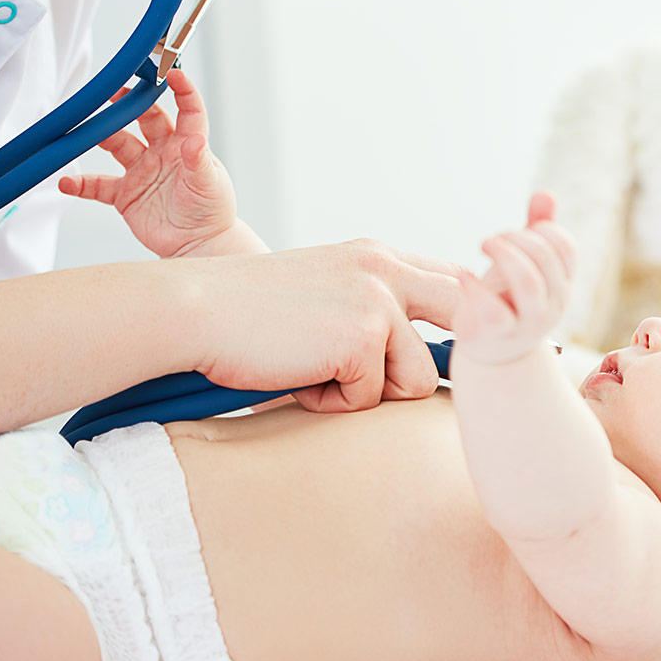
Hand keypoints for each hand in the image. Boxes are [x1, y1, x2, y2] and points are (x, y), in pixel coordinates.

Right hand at [59, 67, 236, 258]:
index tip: (172, 72)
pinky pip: (98, 185)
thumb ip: (199, 162)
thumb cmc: (212, 212)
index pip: (187, 110)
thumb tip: (196, 140)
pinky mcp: (126, 194)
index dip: (181, 89)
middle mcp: (162, 152)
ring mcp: (142, 171)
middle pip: (144, 119)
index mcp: (187, 144)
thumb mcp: (209, 185)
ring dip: (100, 137)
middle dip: (128, 104)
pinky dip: (81, 183)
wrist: (197, 246)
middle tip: (114, 93)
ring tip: (82, 132)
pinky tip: (67, 182)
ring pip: (117, 145)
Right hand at [196, 239, 468, 409]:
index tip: (455, 348)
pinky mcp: (363, 338)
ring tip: (317, 374)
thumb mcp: (322, 295)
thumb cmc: (248, 317)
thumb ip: (370, 311)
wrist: (194, 310)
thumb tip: (424, 366)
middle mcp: (386, 270)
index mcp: (377, 257)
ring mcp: (378, 301)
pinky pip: (369, 399)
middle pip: (466, 317)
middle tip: (416, 383)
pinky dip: (331, 402)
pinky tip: (297, 378)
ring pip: (417, 379)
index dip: (463, 319)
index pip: (453, 281)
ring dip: (368, 392)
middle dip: (450, 358)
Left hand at [454, 192, 578, 367]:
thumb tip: (546, 194)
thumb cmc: (508, 300)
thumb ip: (537, 229)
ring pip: (529, 283)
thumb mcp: (524, 264)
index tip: (517, 231)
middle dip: (518, 240)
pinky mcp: (498, 335)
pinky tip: (464, 276)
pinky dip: (476, 290)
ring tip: (484, 244)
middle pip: (546, 261)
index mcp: (560, 283)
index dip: (543, 230)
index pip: (566, 248)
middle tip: (491, 239)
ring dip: (505, 255)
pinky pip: (494, 312)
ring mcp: (528, 322)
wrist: (493, 353)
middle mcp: (551, 303)